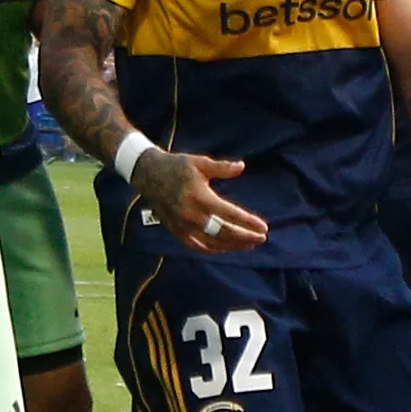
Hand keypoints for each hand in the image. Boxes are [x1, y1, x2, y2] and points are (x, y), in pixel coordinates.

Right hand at [130, 145, 266, 251]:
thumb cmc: (176, 166)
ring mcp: (182, 225)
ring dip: (232, 245)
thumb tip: (241, 166)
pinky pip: (196, 245)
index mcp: (199, 197)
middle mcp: (191, 214)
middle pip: (223, 232)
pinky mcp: (175, 230)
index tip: (263, 227)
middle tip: (261, 237)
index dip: (248, 222)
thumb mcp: (199, 162)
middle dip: (244, 236)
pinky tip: (224, 248)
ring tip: (249, 244)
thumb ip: (222, 167)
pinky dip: (212, 249)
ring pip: (211, 242)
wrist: (147, 174)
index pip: (229, 214)